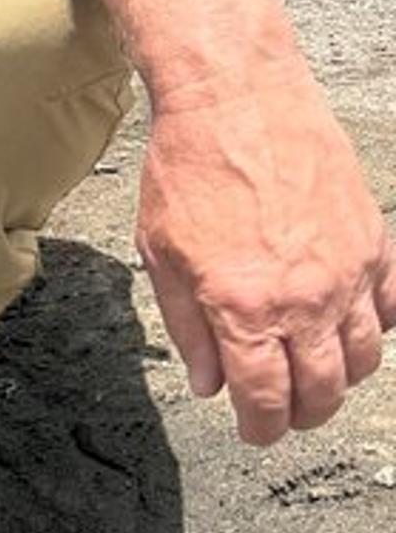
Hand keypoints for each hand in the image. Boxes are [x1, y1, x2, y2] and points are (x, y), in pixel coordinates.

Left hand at [135, 66, 395, 443]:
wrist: (235, 100)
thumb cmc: (188, 168)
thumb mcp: (160, 253)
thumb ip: (187, 326)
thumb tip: (209, 381)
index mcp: (244, 306)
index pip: (264, 398)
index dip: (260, 427)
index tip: (254, 432)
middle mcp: (304, 298)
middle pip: (323, 390)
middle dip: (303, 414)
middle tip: (285, 414)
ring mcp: (347, 271)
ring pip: (364, 357)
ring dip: (341, 378)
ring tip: (316, 376)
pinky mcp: (373, 242)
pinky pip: (390, 307)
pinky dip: (375, 328)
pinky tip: (350, 326)